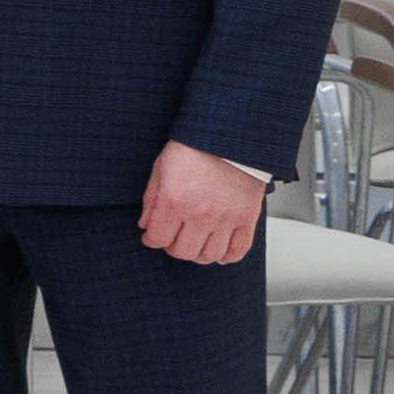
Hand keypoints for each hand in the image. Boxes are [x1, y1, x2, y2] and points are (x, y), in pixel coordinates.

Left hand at [141, 141, 270, 267]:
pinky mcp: (247, 218)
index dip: (152, 239)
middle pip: (182, 251)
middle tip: (174, 238)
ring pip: (209, 256)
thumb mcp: (161, 169)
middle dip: (173, 247)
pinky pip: (238, 250)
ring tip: (195, 242)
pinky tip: (219, 250)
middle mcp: (200, 214)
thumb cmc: (194, 147)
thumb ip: (151, 201)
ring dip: (198, 253)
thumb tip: (146, 226)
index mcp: (174, 201)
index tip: (153, 237)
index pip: (158, 239)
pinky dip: (227, 256)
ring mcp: (225, 218)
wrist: (229, 137)